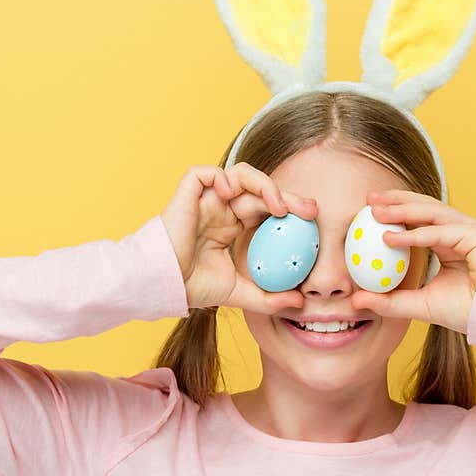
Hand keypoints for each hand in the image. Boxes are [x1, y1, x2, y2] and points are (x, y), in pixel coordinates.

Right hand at [160, 162, 317, 314]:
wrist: (162, 285)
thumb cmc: (192, 287)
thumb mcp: (239, 294)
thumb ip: (269, 297)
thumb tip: (299, 302)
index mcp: (233, 225)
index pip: (267, 209)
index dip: (290, 209)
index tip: (313, 220)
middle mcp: (222, 208)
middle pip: (260, 190)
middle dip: (288, 196)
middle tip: (311, 210)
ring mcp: (206, 199)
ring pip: (240, 174)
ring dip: (264, 184)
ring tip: (278, 206)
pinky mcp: (188, 193)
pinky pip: (205, 173)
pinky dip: (221, 177)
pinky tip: (231, 193)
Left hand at [350, 189, 475, 334]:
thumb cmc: (467, 311)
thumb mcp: (418, 305)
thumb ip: (389, 301)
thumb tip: (356, 301)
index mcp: (449, 241)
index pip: (419, 218)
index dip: (395, 210)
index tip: (368, 210)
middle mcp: (460, 230)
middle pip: (424, 207)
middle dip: (395, 200)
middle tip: (369, 199)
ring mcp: (470, 230)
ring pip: (431, 212)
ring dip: (402, 209)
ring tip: (375, 210)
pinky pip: (440, 232)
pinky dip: (415, 234)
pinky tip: (392, 238)